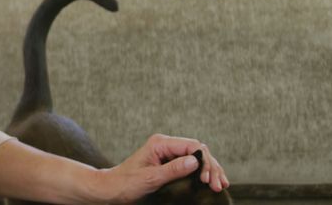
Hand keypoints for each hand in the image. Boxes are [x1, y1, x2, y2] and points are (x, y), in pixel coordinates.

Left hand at [97, 133, 229, 202]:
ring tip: (220, 185)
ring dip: (210, 170)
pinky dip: (202, 172)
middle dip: (211, 167)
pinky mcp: (168, 162)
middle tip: (218, 186)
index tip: (208, 180)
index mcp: (160, 143)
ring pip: (197, 157)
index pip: (193, 146)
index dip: (205, 162)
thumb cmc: (126, 183)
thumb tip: (196, 161)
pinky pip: (190, 164)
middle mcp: (165, 145)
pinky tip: (211, 181)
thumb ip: (173, 169)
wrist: (111, 189)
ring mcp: (167, 153)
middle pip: (198, 150)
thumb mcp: (150, 178)